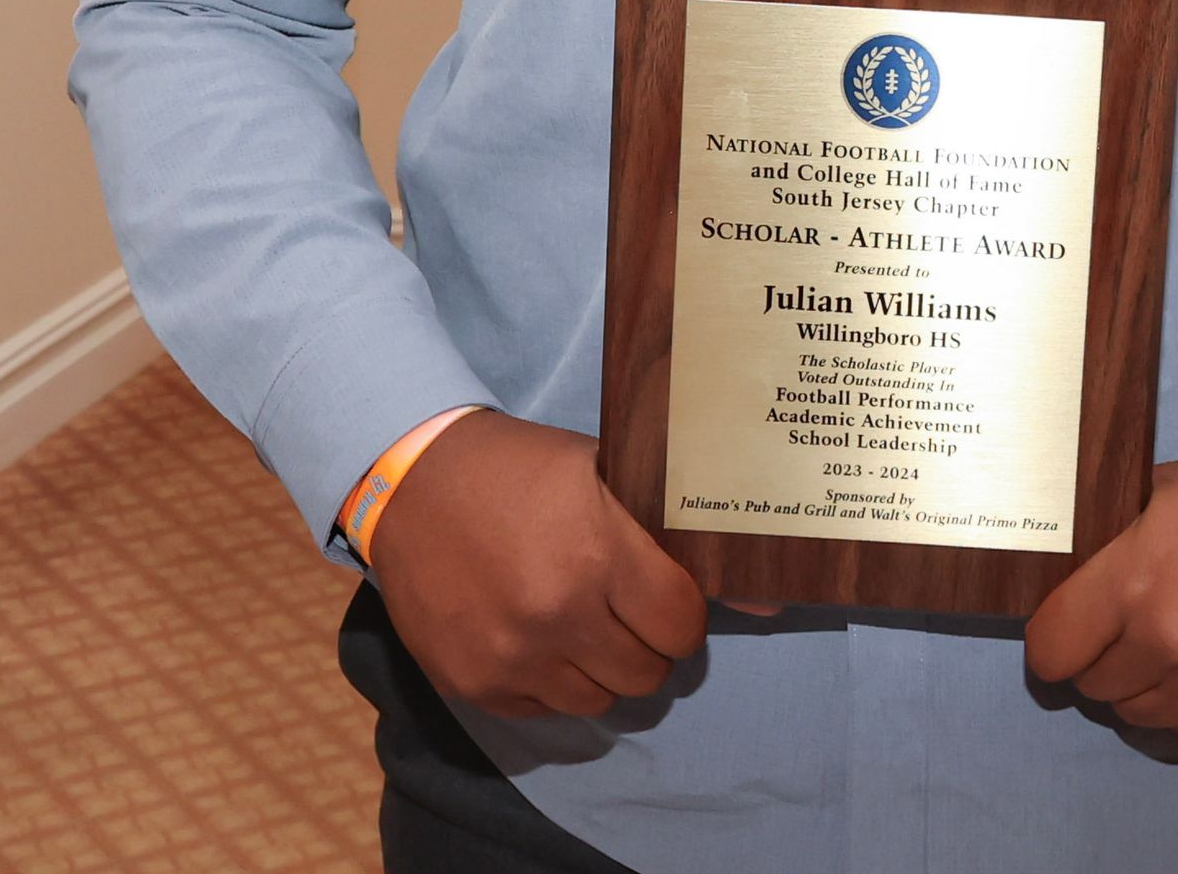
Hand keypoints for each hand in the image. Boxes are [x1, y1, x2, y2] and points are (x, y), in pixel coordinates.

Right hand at [369, 411, 707, 718]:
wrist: (412, 483)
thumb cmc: (518, 467)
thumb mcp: (601, 469)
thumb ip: (668, 529)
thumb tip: (766, 605)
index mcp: (595, 553)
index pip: (680, 625)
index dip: (684, 615)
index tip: (670, 600)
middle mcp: (556, 616)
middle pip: (646, 673)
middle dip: (649, 645)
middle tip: (630, 614)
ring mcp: (511, 658)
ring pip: (598, 701)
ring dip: (602, 668)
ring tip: (583, 624)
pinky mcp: (474, 685)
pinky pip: (543, 710)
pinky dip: (552, 681)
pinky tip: (539, 636)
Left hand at [1022, 456, 1177, 738]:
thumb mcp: (1159, 492)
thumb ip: (1109, 540)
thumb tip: (1063, 567)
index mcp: (1134, 584)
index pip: (1050, 648)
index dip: (1050, 637)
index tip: (1062, 625)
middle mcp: (1168, 646)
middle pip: (1090, 685)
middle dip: (1094, 657)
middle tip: (1116, 626)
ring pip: (1134, 715)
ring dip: (1137, 684)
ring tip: (1160, 643)